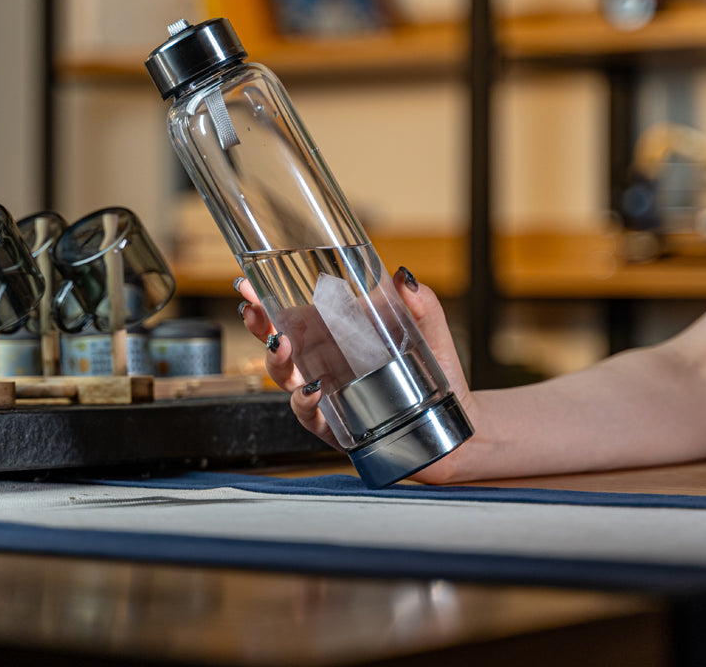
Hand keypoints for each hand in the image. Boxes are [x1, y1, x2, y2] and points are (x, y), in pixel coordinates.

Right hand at [235, 267, 472, 461]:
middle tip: (253, 309)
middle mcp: (325, 367)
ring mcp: (329, 398)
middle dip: (259, 327)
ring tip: (282, 344)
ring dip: (277, 362)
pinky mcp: (338, 427)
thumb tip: (404, 277)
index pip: (292, 316)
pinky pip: (311, 417)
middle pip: (279, 346)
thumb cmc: (436, 377)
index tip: (248, 283)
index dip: (266, 301)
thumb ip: (421, 305)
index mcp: (336, 340)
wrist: (457, 424)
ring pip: (286, 381)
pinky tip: (313, 389)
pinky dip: (306, 403)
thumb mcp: (429, 333)